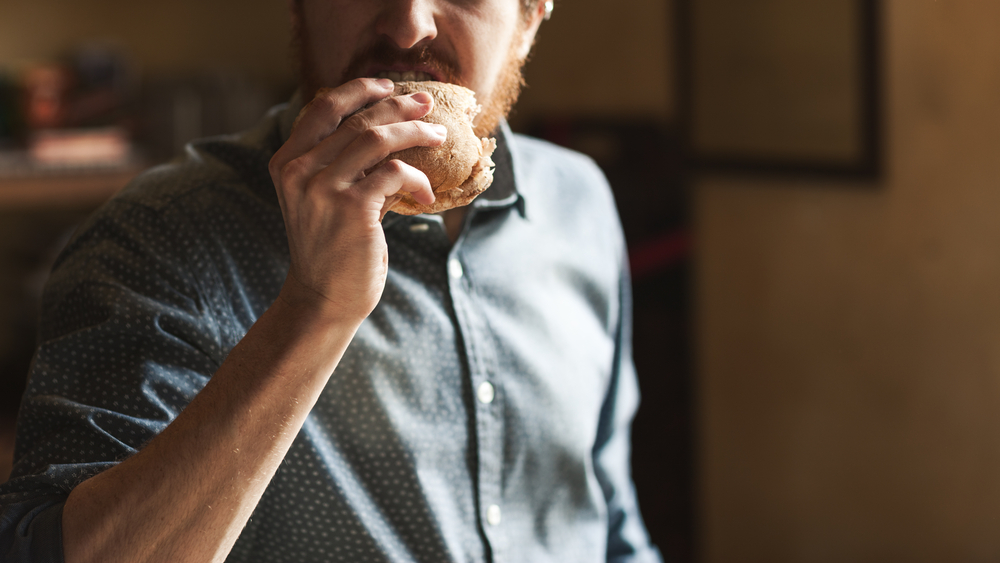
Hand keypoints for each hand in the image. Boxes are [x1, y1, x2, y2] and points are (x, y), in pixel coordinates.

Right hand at [268, 78, 443, 324]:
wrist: (324, 298)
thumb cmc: (331, 247)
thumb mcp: (321, 198)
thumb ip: (340, 163)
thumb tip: (387, 128)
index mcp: (287, 162)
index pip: (322, 107)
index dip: (358, 90)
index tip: (388, 85)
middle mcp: (300, 171)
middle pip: (357, 119)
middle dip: (399, 106)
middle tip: (427, 104)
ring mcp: (324, 189)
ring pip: (378, 138)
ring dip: (416, 133)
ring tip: (438, 136)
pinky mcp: (354, 209)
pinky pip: (397, 173)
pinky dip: (418, 180)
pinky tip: (426, 195)